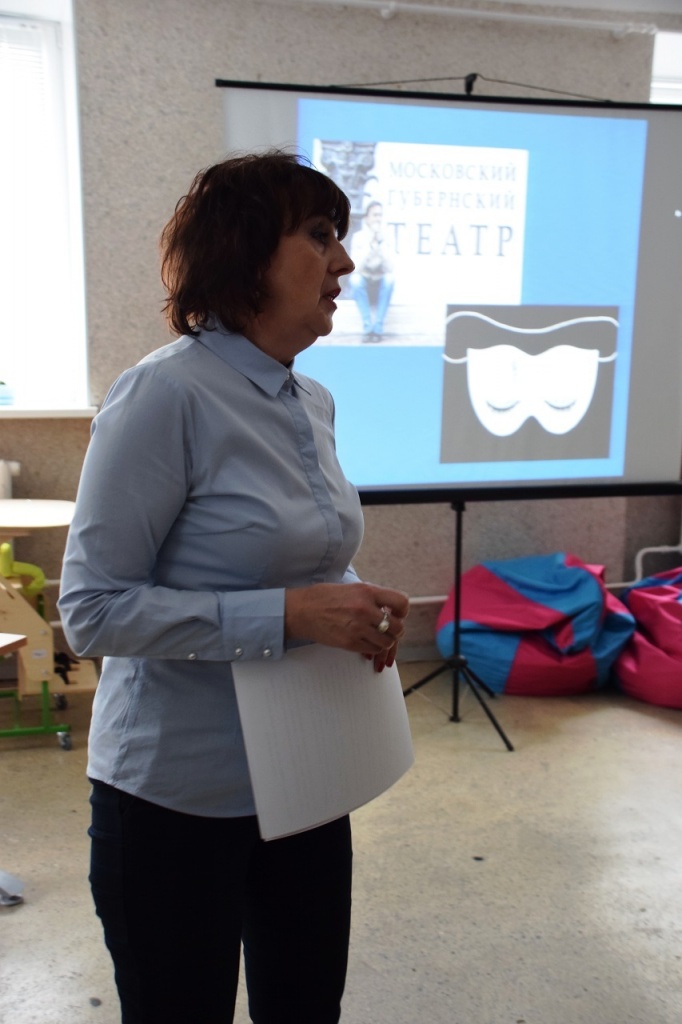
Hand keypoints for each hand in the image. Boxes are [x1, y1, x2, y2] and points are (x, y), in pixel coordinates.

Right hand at [285, 582, 408, 666]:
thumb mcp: (352, 588)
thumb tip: (391, 606)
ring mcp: (358, 627)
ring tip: (378, 636)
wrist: (301, 610)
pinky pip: (373, 649)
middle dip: (396, 629)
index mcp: (367, 592)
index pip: (401, 602)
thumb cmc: (324, 597)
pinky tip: (367, 641)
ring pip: (387, 641)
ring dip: (385, 641)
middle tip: (389, 629)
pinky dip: (373, 648)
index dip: (402, 610)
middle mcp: (365, 609)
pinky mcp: (350, 642)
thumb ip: (372, 596)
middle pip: (397, 627)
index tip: (397, 613)